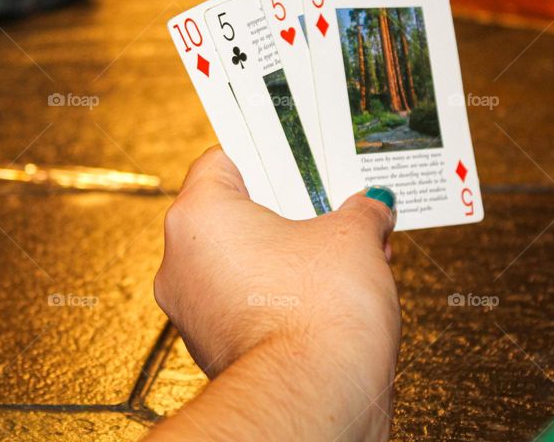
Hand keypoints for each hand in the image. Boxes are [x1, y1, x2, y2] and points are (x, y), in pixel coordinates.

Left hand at [150, 147, 399, 441]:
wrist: (316, 400)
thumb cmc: (321, 313)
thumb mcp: (354, 237)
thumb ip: (361, 210)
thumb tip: (372, 209)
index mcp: (198, 216)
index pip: (224, 160)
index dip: (269, 153)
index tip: (301, 155)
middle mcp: (181, 261)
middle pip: (239, 213)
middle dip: (294, 211)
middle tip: (336, 206)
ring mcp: (194, 309)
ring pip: (246, 259)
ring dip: (294, 254)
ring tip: (348, 253)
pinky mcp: (214, 347)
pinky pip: (249, 300)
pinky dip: (284, 292)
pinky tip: (331, 293)